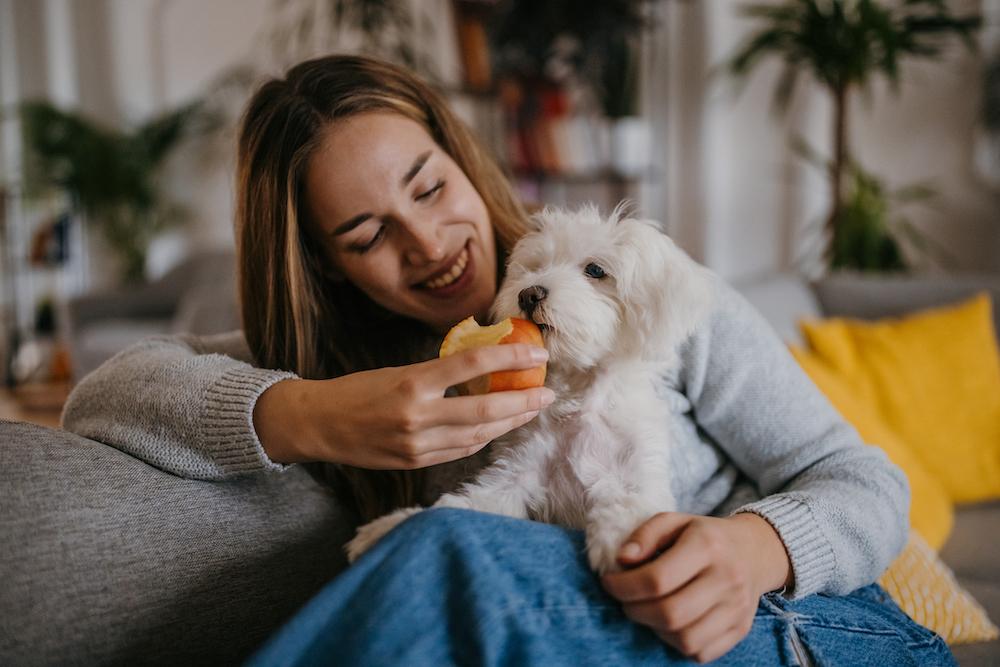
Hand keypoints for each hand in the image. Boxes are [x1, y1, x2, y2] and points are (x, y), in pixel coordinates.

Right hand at [254, 343, 552, 468]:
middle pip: (485, 410)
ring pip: (478, 436)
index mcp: (412, 383)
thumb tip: (480, 366)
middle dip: (523, 402)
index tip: (537, 353)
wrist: (318, 425)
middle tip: (548, 393)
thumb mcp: (396, 371)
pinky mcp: (414, 463)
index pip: (472, 364)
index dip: (510, 356)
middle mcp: (417, 416)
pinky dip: (483, 438)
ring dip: (509, 423)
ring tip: (530, 410)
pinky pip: (460, 450)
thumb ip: (437, 373)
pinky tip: (498, 427)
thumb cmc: (357, 390)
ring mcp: (417, 445)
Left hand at [600, 512, 791, 663]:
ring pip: (685, 639)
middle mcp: (727, 579)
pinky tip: (670, 623)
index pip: (658, 578)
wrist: (754, 551)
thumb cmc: (704, 536)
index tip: (609, 582)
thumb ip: (645, 535)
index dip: (624, 586)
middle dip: (635, 611)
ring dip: (655, 629)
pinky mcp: (741, 629)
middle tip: (625, 601)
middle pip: (670, 613)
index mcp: (708, 546)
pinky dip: (677, 643)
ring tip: (647, 611)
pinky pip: (701, 652)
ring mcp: (737, 608)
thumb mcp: (674, 521)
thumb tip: (622, 560)